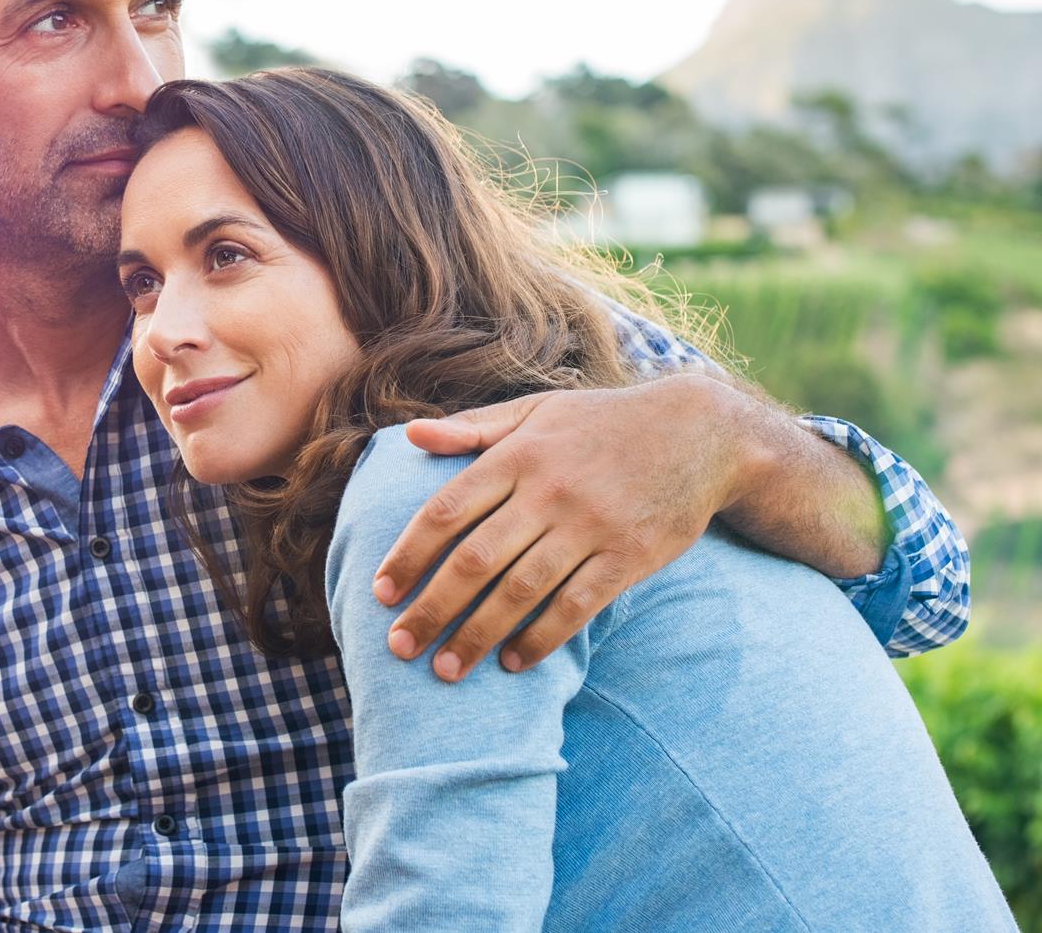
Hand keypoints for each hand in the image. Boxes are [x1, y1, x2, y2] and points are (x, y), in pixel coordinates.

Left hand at [372, 373, 747, 681]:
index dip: (408, 554)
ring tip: (446, 669)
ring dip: (477, 635)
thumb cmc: (602, 423)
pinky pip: (575, 607)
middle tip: (398, 647)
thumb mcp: (536, 411)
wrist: (701, 432)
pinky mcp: (629, 557)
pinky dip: (540, 638)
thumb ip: (472, 428)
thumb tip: (411, 437)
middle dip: (431, 609)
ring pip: (519, 591)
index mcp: (516, 456)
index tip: (380, 591)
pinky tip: (513, 663)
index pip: (446, 511)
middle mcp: (548, 492)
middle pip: (474, 560)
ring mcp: (590, 526)